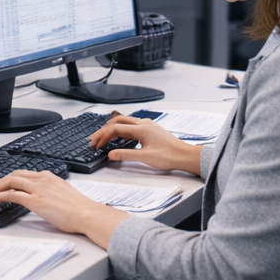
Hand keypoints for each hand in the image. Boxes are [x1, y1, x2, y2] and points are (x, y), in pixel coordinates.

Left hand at [0, 169, 127, 248]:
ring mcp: (38, 189)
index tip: (2, 186)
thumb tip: (42, 200)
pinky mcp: (35, 200)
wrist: (87, 214)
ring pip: (10, 182)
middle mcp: (42, 180)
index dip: (10, 180)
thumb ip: (50, 194)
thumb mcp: (63, 195)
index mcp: (49, 177)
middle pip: (14, 175)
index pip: (24, 174)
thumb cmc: (80, 209)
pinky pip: (12, 195)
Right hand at [87, 112, 203, 173]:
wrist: (185, 156)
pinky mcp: (150, 130)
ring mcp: (148, 126)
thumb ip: (126, 155)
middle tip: (95, 139)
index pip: (116, 129)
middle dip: (104, 130)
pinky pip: (131, 126)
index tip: (96, 144)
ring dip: (112, 129)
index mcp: (141, 128)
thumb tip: (110, 154)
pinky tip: (119, 137)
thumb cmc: (170, 156)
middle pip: (118, 121)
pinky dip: (121, 130)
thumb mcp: (145, 157)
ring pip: (125, 122)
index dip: (103, 136)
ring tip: (103, 137)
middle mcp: (144, 124)